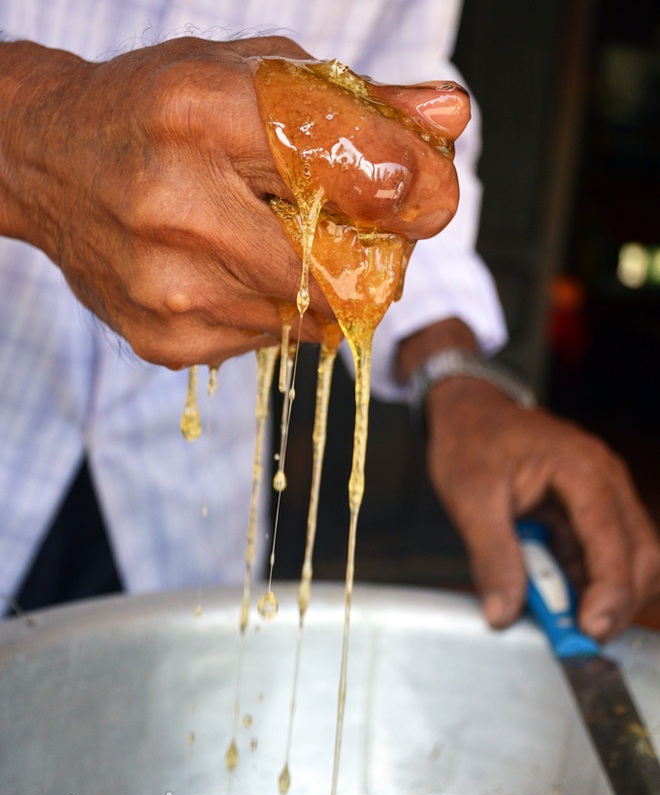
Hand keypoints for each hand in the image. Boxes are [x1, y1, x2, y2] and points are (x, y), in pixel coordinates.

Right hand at [0, 37, 467, 367]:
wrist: (51, 165)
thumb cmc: (159, 113)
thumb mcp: (247, 78)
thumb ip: (355, 102)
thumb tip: (453, 115)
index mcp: (203, 113)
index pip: (345, 163)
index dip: (408, 187)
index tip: (428, 198)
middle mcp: (178, 205)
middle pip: (337, 261)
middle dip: (371, 255)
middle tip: (361, 234)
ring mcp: (168, 286)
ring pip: (310, 314)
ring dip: (323, 289)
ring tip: (281, 246)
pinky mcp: (164, 340)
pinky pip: (269, 342)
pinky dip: (277, 313)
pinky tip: (237, 275)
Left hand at [423, 376, 659, 640]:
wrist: (468, 412)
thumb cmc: (470, 441)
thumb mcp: (469, 498)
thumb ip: (491, 556)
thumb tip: (504, 612)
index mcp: (582, 469)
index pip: (614, 539)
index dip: (609, 591)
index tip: (590, 631)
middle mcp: (605, 481)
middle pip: (640, 554)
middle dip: (616, 602)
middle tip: (578, 638)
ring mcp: (603, 495)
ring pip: (629, 560)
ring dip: (601, 595)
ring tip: (558, 616)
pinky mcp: (590, 510)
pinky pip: (602, 555)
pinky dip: (585, 582)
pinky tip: (555, 594)